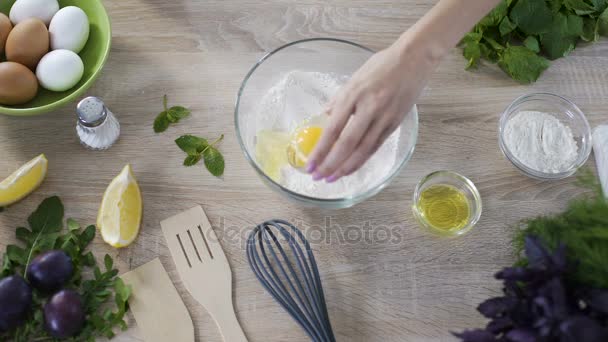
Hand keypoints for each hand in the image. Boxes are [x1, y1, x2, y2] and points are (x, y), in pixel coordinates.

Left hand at [306, 38, 436, 181]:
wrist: (414, 58)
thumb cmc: (383, 65)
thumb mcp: (355, 77)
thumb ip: (340, 99)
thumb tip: (325, 116)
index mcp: (353, 95)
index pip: (333, 129)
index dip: (320, 150)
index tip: (310, 164)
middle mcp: (368, 108)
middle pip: (347, 144)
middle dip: (331, 164)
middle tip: (319, 177)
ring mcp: (384, 117)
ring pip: (363, 150)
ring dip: (346, 167)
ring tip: (334, 178)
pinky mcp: (396, 122)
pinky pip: (376, 146)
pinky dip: (363, 159)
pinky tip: (353, 167)